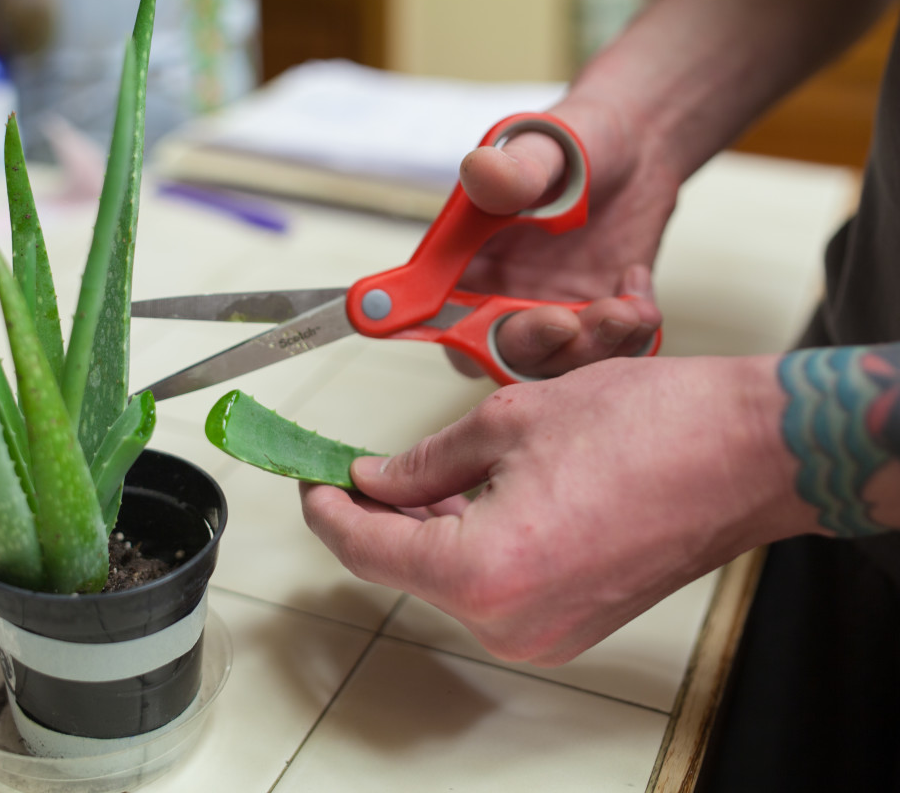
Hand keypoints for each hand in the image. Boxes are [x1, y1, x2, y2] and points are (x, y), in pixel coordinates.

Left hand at [301, 354, 820, 664]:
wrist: (746, 454)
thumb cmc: (648, 429)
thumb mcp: (507, 423)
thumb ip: (422, 462)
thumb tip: (373, 480)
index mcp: (482, 571)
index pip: (364, 548)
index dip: (326, 509)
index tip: (310, 478)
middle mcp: (508, 622)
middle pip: (403, 568)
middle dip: (375, 514)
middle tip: (355, 467)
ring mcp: (542, 634)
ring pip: (446, 579)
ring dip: (424, 528)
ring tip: (419, 473)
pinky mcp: (568, 626)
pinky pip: (490, 589)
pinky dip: (467, 546)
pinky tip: (468, 500)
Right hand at [454, 99, 672, 378]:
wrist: (640, 147)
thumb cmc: (576, 141)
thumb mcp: (544, 146)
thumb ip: (515, 168)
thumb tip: (483, 172)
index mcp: (464, 266)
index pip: (442, 318)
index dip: (457, 334)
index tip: (483, 328)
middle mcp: (501, 301)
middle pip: (504, 356)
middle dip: (541, 348)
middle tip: (572, 321)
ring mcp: (552, 317)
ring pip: (562, 364)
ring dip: (594, 347)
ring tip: (627, 308)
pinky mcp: (598, 325)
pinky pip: (611, 353)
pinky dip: (631, 335)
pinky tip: (638, 287)